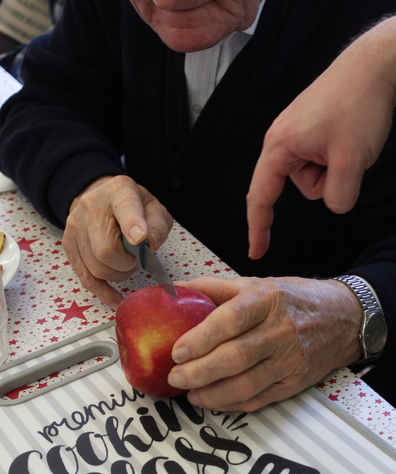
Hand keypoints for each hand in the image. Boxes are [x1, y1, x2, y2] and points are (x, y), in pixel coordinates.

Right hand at [63, 175, 172, 306]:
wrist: (101, 198)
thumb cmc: (133, 207)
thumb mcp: (153, 207)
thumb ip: (158, 224)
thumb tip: (150, 241)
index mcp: (119, 191)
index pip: (125, 208)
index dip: (133, 225)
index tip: (140, 239)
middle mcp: (91, 207)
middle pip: (106, 250)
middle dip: (126, 264)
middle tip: (135, 259)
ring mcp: (75, 226)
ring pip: (96, 268)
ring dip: (117, 275)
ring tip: (125, 264)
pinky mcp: (68, 245)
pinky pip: (85, 277)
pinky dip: (102, 291)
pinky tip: (116, 299)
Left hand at [167, 275, 362, 411]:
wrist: (344, 318)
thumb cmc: (293, 299)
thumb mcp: (256, 284)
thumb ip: (212, 288)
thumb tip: (172, 292)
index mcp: (267, 299)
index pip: (231, 320)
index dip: (201, 338)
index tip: (177, 351)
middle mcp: (281, 330)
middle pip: (236, 358)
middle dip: (199, 372)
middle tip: (175, 377)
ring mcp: (290, 360)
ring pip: (246, 385)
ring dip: (212, 394)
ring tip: (190, 393)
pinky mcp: (295, 383)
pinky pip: (259, 399)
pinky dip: (231, 404)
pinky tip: (212, 400)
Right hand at [246, 16, 395, 259]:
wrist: (374, 64)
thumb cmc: (358, 102)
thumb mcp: (352, 160)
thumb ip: (339, 196)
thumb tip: (335, 205)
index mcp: (280, 146)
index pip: (261, 197)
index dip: (258, 228)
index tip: (256, 251)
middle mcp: (281, 140)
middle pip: (300, 186)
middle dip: (326, 181)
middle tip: (349, 157)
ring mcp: (296, 133)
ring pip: (315, 175)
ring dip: (336, 168)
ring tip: (350, 140)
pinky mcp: (311, 129)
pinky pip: (321, 159)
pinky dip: (338, 157)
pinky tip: (348, 135)